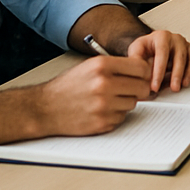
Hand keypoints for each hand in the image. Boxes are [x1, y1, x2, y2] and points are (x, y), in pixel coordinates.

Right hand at [34, 55, 153, 136]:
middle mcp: (104, 84)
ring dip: (125, 102)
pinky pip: (121, 118)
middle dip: (139, 88)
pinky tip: (101, 110)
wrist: (45, 108)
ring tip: (109, 99)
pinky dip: (115, 115)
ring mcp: (103, 106)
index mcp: (102, 66)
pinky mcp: (101, 123)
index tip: (141, 76)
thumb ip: (117, 66)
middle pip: (142, 87)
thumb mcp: (90, 66)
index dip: (144, 72)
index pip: (141, 67)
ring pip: (133, 103)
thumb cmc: (68, 86)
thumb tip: (144, 70)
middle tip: (130, 89)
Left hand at [127, 29, 189, 93]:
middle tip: (173, 88)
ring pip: (188, 58)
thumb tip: (137, 71)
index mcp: (161, 36)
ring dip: (185, 74)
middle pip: (178, 56)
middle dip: (176, 74)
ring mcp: (184, 43)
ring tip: (179, 86)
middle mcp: (174, 38)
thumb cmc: (145, 48)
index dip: (159, 72)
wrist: (152, 45)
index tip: (155, 86)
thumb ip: (136, 60)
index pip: (162, 54)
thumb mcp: (136, 51)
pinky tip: (185, 81)